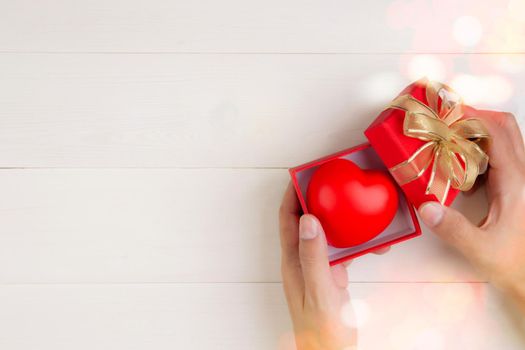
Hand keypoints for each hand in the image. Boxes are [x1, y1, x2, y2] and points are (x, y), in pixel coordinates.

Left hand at [279, 183, 355, 349]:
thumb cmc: (319, 328)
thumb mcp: (318, 290)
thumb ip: (313, 256)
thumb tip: (308, 219)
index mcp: (293, 261)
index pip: (288, 219)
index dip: (292, 196)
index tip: (301, 176)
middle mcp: (303, 261)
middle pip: (306, 221)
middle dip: (317, 200)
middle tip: (332, 183)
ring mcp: (318, 269)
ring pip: (327, 235)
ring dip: (339, 220)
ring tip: (354, 206)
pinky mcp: (332, 278)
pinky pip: (342, 251)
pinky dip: (355, 242)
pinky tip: (369, 240)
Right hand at [418, 108, 524, 312]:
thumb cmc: (516, 265)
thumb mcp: (481, 249)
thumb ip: (453, 229)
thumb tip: (426, 207)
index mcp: (515, 184)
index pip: (498, 135)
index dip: (474, 117)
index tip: (449, 113)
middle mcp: (521, 177)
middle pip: (506, 129)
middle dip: (477, 118)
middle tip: (449, 122)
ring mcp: (519, 182)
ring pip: (504, 143)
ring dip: (478, 136)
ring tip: (450, 143)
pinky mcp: (514, 190)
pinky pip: (499, 160)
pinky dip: (478, 155)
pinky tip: (461, 173)